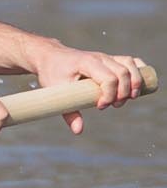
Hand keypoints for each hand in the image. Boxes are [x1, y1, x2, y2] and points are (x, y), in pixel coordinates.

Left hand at [31, 46, 149, 132]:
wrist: (50, 57)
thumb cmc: (52, 73)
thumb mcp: (56, 92)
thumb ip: (68, 112)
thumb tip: (78, 131)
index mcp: (86, 62)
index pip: (108, 78)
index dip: (109, 95)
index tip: (100, 107)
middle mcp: (99, 57)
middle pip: (123, 72)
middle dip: (123, 93)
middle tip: (114, 106)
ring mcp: (106, 57)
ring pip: (130, 65)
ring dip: (135, 82)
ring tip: (129, 98)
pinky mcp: (110, 59)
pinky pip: (130, 61)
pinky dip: (138, 71)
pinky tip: (137, 85)